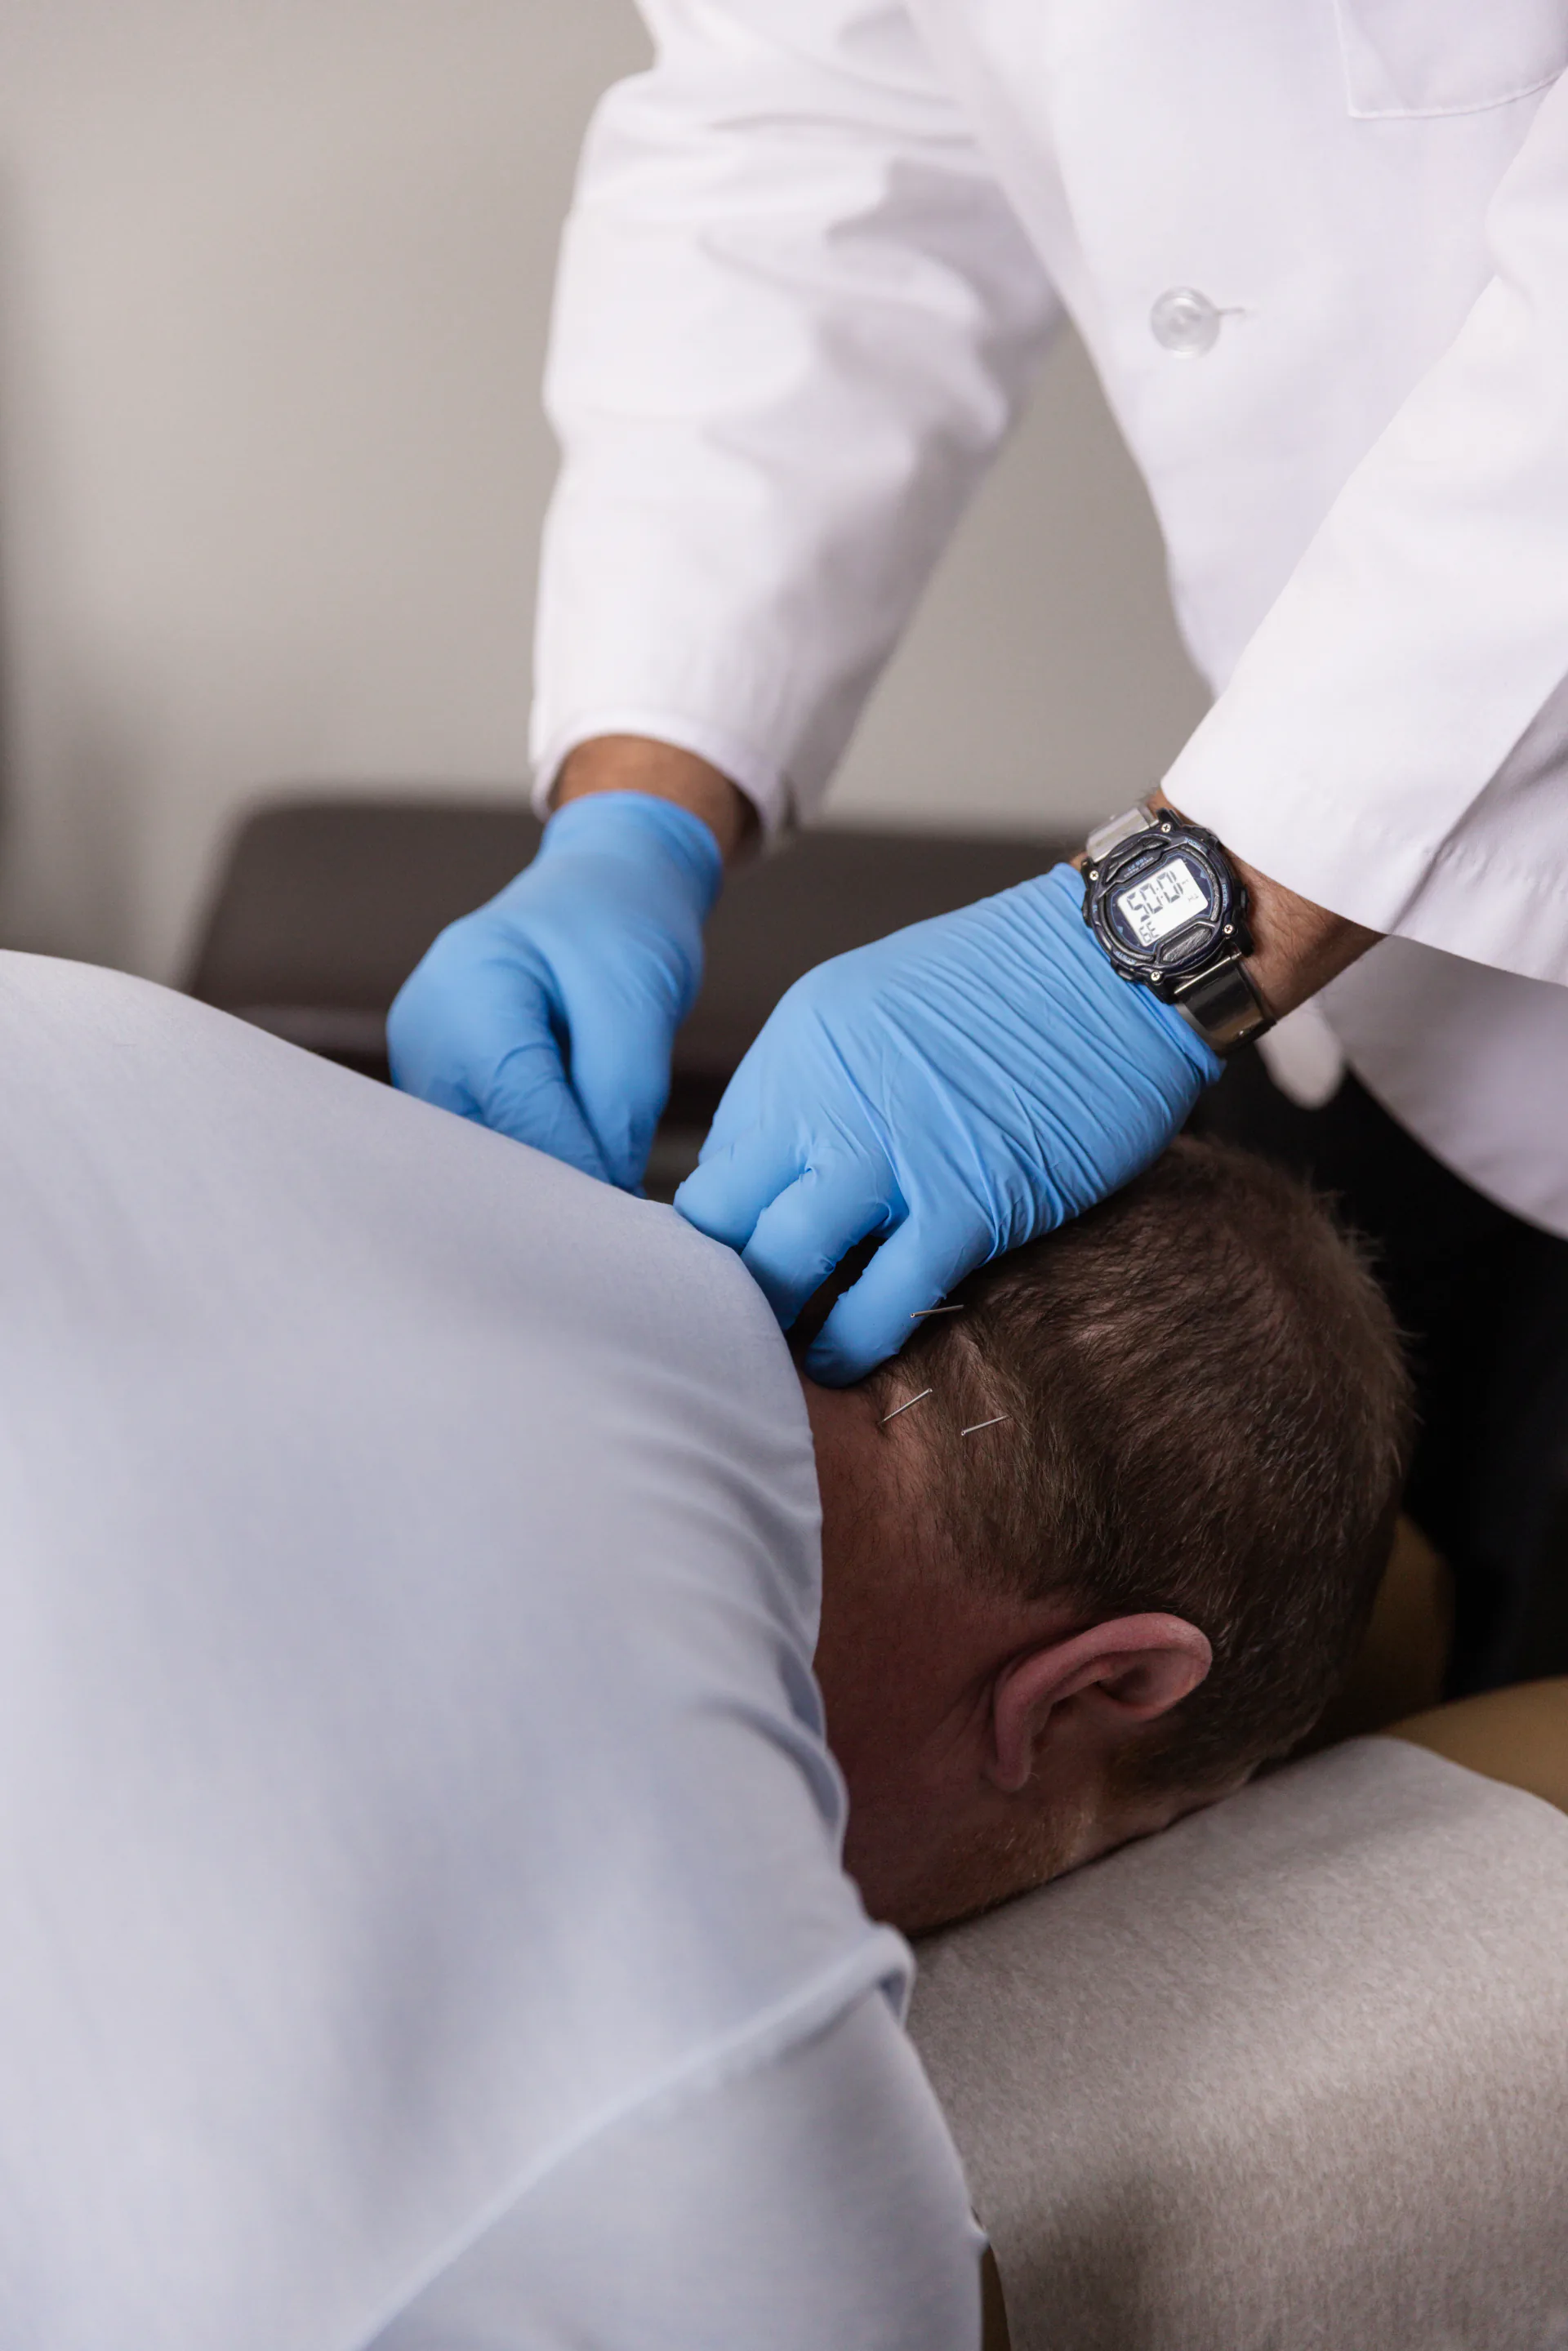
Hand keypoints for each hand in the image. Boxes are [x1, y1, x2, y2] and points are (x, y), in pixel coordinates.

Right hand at [387, 791, 720, 1188]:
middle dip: (547, 1191)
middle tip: (612, 1230)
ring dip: (535, 1186)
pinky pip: (477, 1148)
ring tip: (597, 1206)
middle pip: (477, 1144)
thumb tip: (605, 1198)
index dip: (577, 1173)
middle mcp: (422, 1026)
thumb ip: (620, 1102)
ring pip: (474, 1159)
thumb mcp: (639, 1003)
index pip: (518, 1109)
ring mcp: (420, 1059)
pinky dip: (527, 1168)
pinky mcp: (438, 1087)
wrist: (598, 886)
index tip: (626, 1221)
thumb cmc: (621, 927)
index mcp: (467, 984)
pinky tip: (571, 1182)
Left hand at [674, 864, 1221, 1381]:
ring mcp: (890, 1156)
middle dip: (722, 1280)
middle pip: (724, 1220)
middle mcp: (823, 1101)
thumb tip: (781, 1173)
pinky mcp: (964, 1206)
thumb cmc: (1013, 983)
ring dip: (775, 1317)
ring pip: (782, 1265)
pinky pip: (879, 1303)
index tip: (741, 1261)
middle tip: (740, 1319)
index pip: (716, 1165)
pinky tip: (839, 1359)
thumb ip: (818, 1088)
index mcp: (798, 1051)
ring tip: (779, 1353)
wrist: (1114, 965)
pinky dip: (848, 1344)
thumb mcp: (871, 1006)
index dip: (721, 1228)